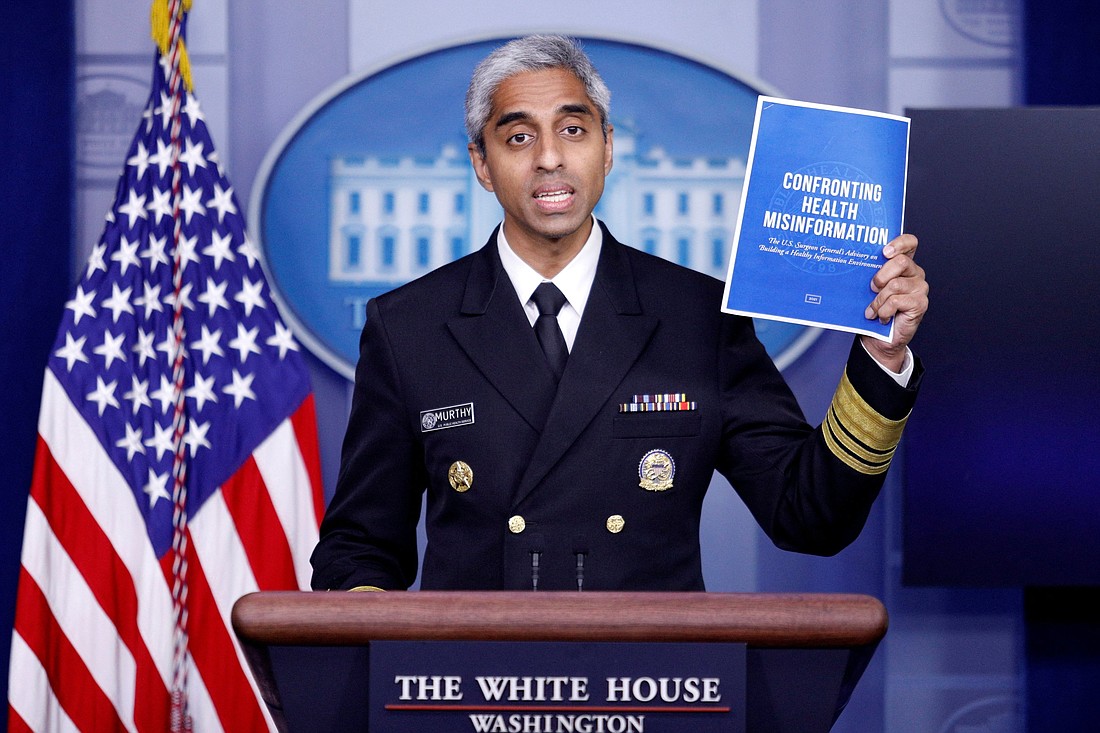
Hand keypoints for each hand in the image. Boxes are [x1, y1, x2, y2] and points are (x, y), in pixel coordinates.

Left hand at [860, 233, 927, 371]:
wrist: (878, 338)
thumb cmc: (873, 309)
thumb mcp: (868, 288)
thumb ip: (869, 274)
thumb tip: (849, 263)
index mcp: (903, 264)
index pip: (910, 243)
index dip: (899, 243)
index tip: (884, 252)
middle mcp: (915, 273)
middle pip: (901, 262)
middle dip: (881, 275)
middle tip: (871, 288)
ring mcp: (920, 288)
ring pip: (895, 284)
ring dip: (878, 300)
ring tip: (872, 310)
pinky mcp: (920, 303)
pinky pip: (897, 301)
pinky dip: (884, 310)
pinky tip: (882, 317)